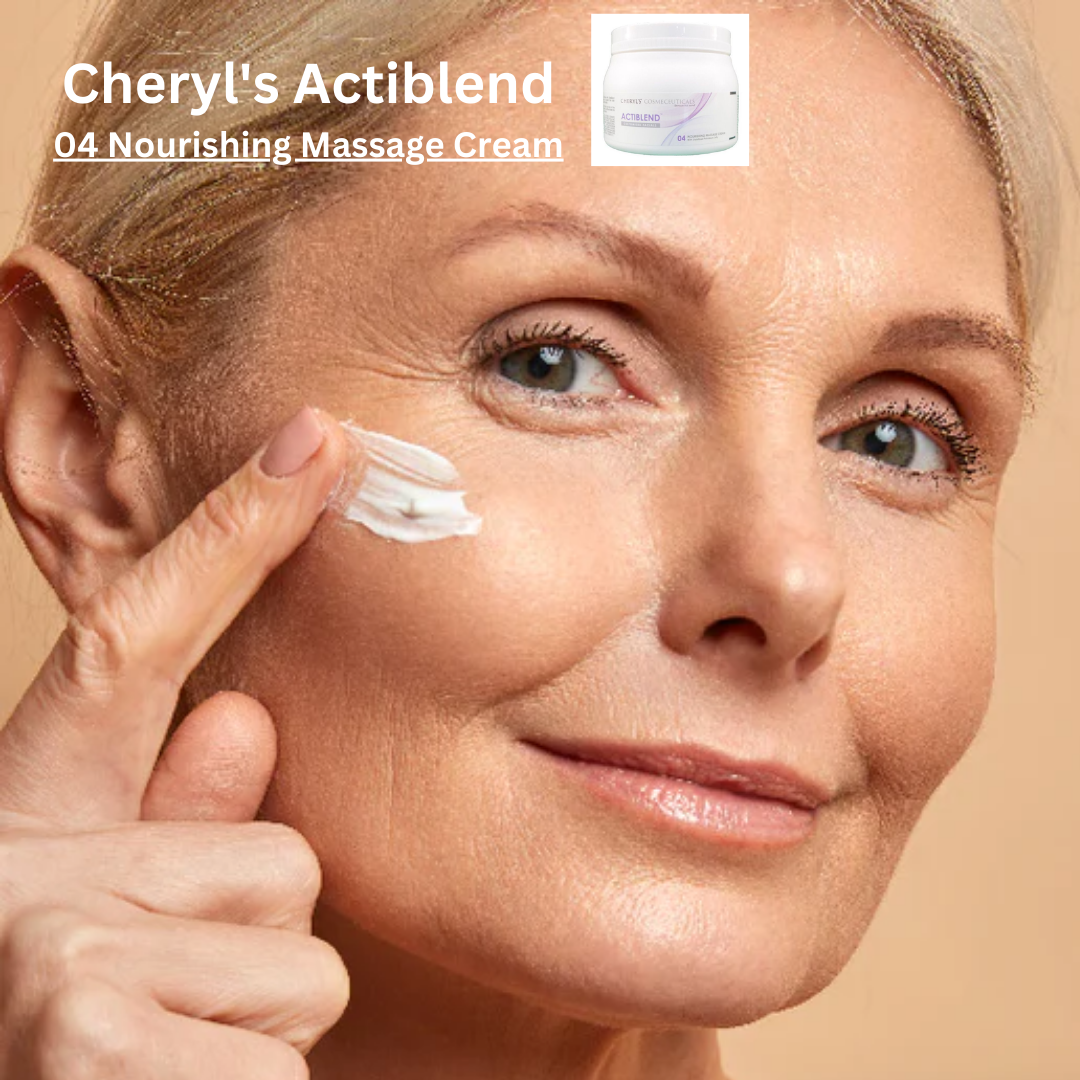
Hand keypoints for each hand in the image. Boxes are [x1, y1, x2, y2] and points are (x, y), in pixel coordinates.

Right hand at [0, 405, 350, 1078]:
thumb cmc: (65, 1047)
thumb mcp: (106, 930)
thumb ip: (172, 830)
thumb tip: (239, 717)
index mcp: (30, 823)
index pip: (136, 643)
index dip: (228, 535)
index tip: (313, 438)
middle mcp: (26, 872)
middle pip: (280, 858)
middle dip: (260, 946)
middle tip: (170, 1018)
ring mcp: (55, 960)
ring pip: (304, 965)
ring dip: (256, 1031)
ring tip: (166, 1071)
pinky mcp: (96, 1048)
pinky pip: (284, 1059)